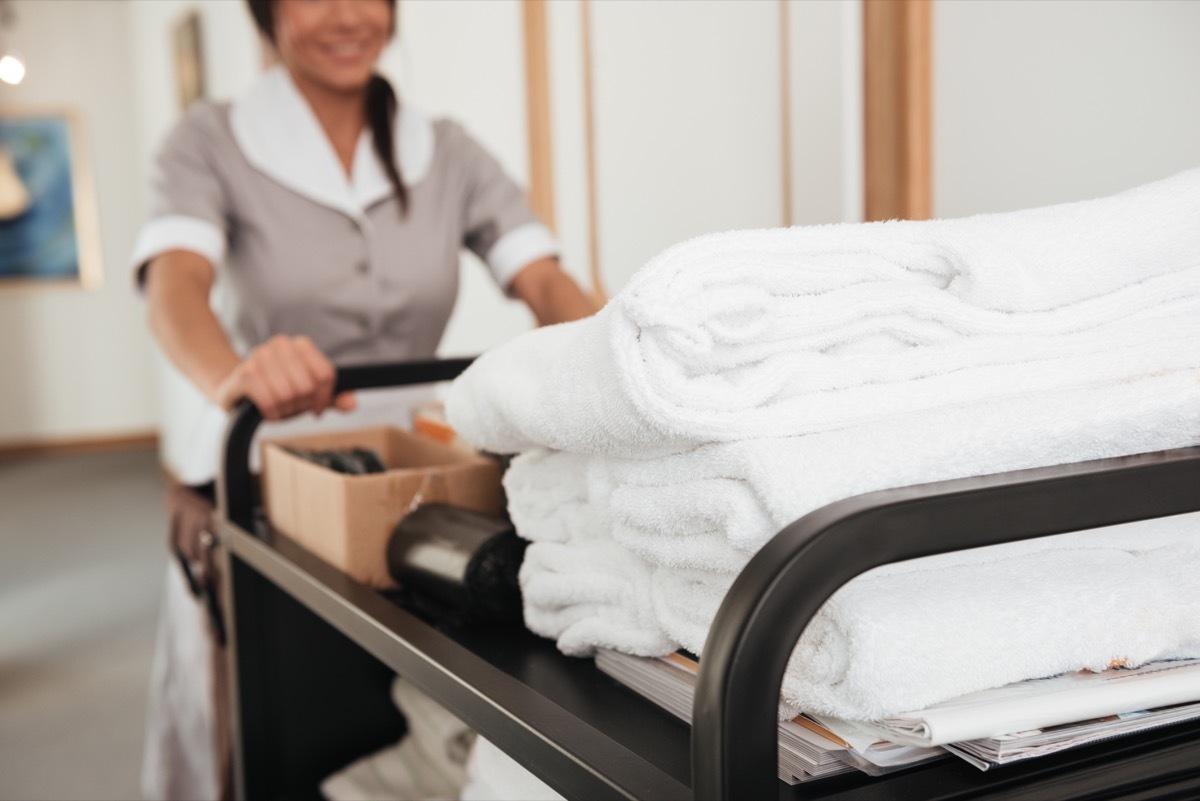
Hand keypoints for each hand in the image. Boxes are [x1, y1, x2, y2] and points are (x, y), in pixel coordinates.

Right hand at [212, 335, 356, 419]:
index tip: (315, 406)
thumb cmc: (276, 390)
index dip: (323, 397)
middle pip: (308, 386)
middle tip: (292, 406)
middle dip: (301, 404)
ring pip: (289, 394)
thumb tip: (352, 404)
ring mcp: (260, 356)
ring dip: (285, 409)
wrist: (236, 390)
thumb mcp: (308, 395)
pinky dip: (272, 412)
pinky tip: (268, 410)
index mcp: (300, 345)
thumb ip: (332, 398)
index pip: (326, 374)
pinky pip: (270, 401)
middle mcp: (280, 344)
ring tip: (279, 407)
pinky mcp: (245, 373)